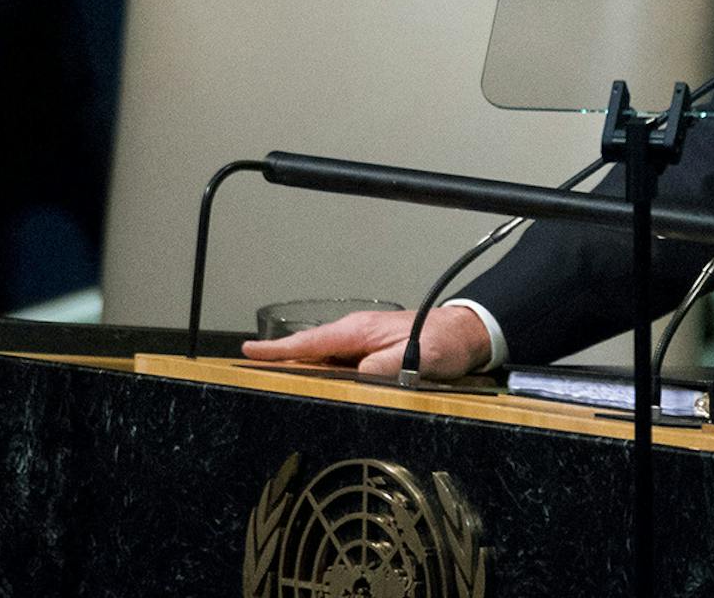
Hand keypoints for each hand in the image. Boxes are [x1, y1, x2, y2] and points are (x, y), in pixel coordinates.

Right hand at [240, 306, 491, 379]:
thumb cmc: (442, 342)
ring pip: (323, 355)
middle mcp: (356, 334)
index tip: (248, 353)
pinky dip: (323, 368)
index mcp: (358, 331)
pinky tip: (316, 382)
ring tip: (273, 380)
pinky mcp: (373, 350)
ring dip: (301, 366)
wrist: (466, 333)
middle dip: (280, 359)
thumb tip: (355, 377)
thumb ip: (384, 368)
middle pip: (310, 349)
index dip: (278, 350)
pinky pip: (339, 360)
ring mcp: (364, 341)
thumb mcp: (415, 357)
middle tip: (250, 371)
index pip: (310, 342)